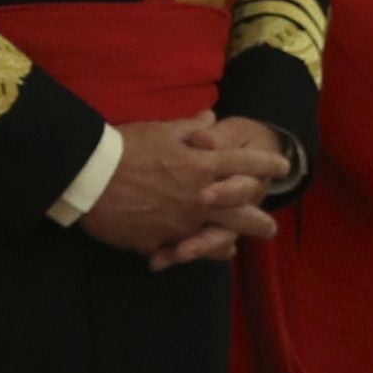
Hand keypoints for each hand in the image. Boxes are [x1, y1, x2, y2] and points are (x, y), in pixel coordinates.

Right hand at [81, 118, 281, 268]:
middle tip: (270, 228)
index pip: (243, 164)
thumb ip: (190, 128)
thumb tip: (210, 117)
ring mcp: (180, 223)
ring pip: (217, 238)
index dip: (266, 164)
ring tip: (235, 247)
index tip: (282, 166)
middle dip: (260, 220)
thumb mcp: (159, 130)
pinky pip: (181, 251)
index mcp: (201, 166)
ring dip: (228, 241)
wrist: (89, 176)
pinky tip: (192, 255)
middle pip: (241, 213)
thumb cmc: (124, 147)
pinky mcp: (159, 240)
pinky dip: (188, 252)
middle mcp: (198, 198)